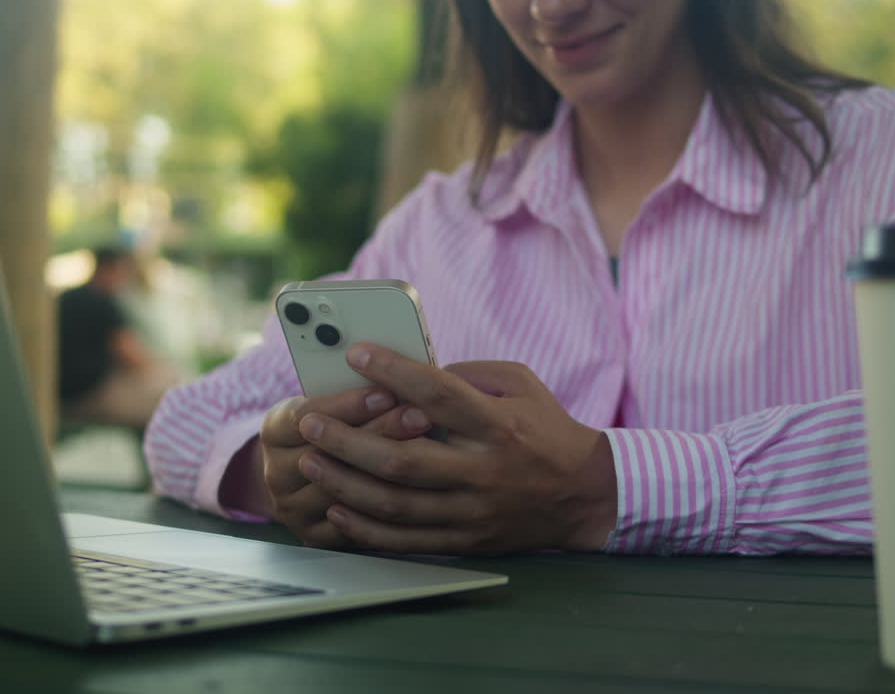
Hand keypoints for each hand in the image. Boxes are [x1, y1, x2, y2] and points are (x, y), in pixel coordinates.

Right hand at [258, 386, 432, 547]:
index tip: (387, 392)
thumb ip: (352, 393)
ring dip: (388, 471)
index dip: (349, 405)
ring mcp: (292, 509)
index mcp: (274, 431)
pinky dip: (384, 509)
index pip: (307, 416)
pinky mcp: (314, 537)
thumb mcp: (326, 404)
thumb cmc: (328, 426)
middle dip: (379, 433)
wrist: (303, 478)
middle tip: (420, 416)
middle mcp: (276, 473)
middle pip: (328, 454)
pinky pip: (351, 528)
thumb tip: (399, 373)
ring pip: (342, 492)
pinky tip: (417, 490)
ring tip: (429, 450)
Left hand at [294, 345, 617, 553]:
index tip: (356, 354)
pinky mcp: (467, 540)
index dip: (393, 371)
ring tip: (310, 462)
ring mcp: (473, 511)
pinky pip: (407, 540)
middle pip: (401, 459)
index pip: (436, 394)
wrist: (584, 494)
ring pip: (396, 503)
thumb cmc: (546, 428)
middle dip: (347, 440)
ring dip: (345, 483)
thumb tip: (409, 372)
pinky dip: (367, 528)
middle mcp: (482, 471)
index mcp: (496, 425)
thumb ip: (466, 374)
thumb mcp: (519, 384)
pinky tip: (338, 508)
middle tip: (310, 422)